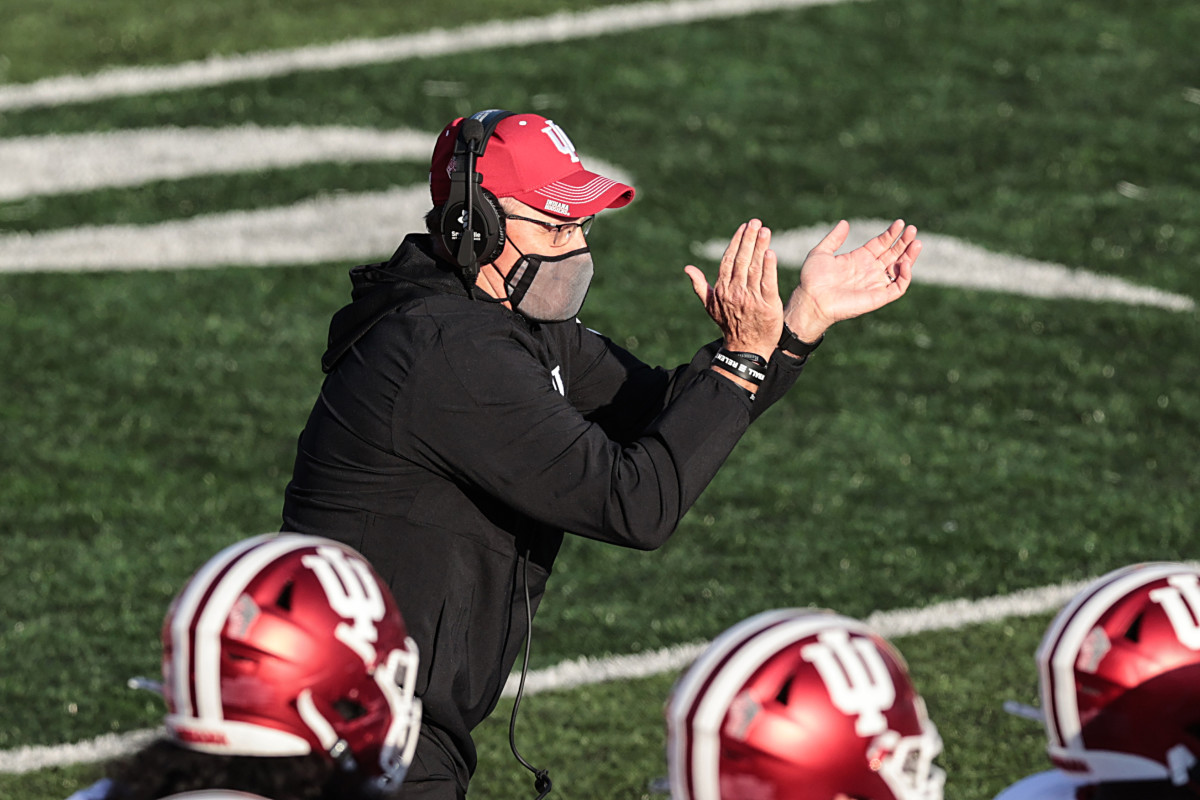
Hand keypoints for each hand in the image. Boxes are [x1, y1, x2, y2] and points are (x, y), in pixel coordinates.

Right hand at [684, 219, 782, 358]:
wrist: (746, 348)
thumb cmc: (730, 324)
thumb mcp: (710, 306)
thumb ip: (700, 285)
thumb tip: (687, 268)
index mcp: (722, 289)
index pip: (728, 260)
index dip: (736, 242)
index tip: (744, 227)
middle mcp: (735, 292)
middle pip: (742, 260)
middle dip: (749, 239)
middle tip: (756, 222)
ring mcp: (751, 298)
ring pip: (755, 268)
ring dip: (760, 247)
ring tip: (765, 230)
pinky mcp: (767, 305)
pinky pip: (768, 283)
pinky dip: (769, 268)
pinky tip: (771, 253)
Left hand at [783, 219, 920, 342]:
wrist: (812, 299)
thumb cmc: (813, 279)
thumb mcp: (821, 253)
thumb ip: (834, 238)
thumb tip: (844, 223)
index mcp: (859, 258)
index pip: (882, 244)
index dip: (891, 234)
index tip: (899, 223)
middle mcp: (870, 270)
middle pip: (894, 254)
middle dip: (904, 242)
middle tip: (913, 229)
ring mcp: (875, 283)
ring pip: (900, 269)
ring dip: (910, 256)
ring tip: (916, 243)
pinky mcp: (878, 297)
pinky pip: (898, 288)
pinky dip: (905, 277)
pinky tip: (904, 263)